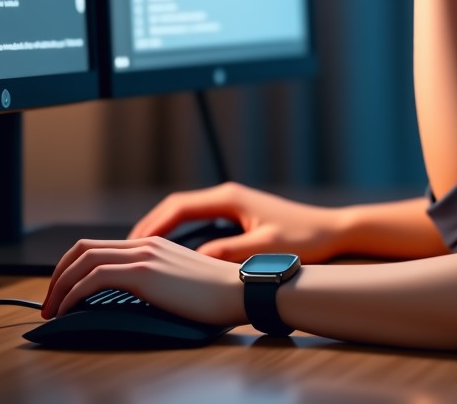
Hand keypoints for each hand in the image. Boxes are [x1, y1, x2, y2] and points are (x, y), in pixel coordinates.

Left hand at [41, 236, 244, 325]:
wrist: (240, 290)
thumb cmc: (218, 294)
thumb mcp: (181, 281)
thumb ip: (158, 280)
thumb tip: (135, 298)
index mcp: (154, 245)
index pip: (99, 246)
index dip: (72, 268)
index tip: (64, 293)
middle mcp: (146, 244)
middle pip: (83, 248)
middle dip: (57, 275)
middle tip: (50, 302)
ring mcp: (144, 256)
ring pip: (83, 259)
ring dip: (59, 285)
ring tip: (52, 310)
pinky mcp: (144, 273)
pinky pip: (94, 277)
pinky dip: (72, 294)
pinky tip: (69, 311)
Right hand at [129, 182, 342, 262]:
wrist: (331, 230)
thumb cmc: (304, 238)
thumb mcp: (264, 247)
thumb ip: (230, 252)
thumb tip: (197, 260)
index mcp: (230, 198)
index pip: (178, 207)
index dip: (151, 225)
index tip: (132, 244)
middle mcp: (228, 195)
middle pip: (176, 207)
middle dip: (149, 227)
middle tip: (124, 250)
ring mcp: (232, 203)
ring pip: (185, 212)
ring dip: (162, 229)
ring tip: (139, 252)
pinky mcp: (238, 214)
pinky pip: (197, 219)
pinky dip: (178, 232)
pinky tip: (171, 252)